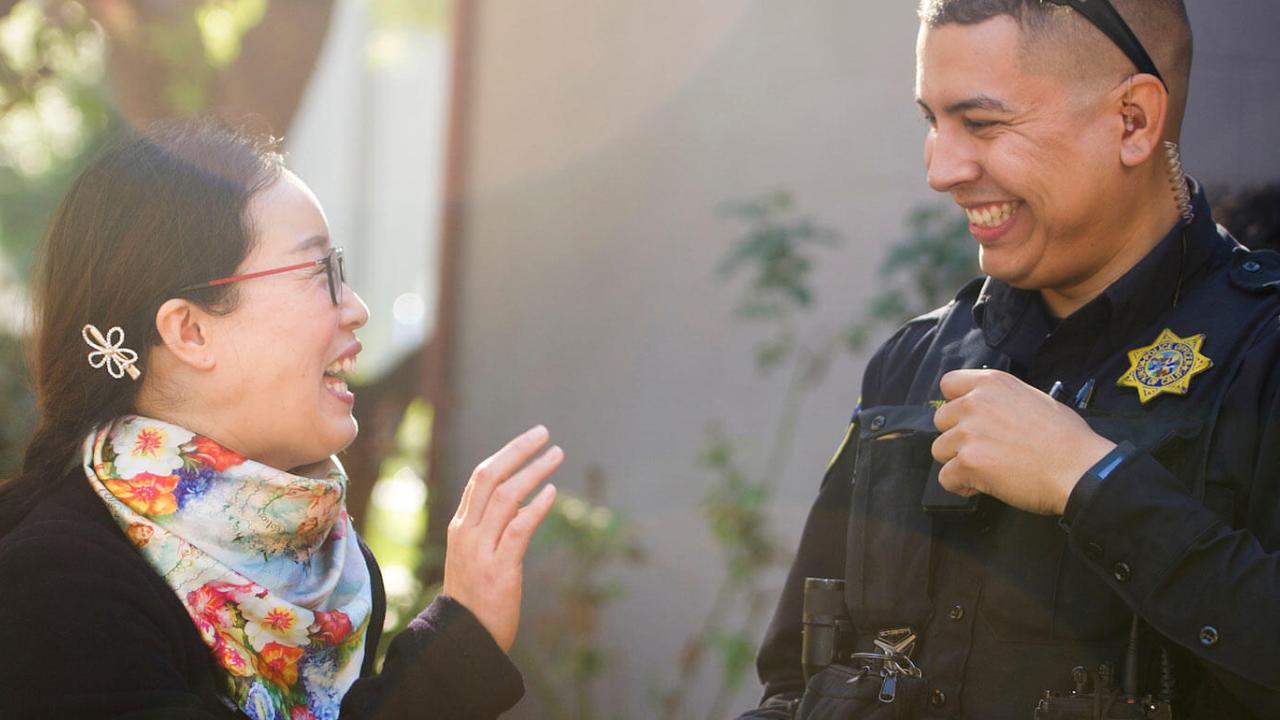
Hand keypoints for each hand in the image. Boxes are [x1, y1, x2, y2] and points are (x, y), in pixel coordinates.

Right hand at [443, 425, 561, 651]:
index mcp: (461, 526)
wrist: (463, 640)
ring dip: (533, 472)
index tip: (530, 439)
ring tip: (557, 456)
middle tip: (544, 433)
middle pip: (489, 477)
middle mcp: (467, 532)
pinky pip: (516, 529)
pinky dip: (534, 508)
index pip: (481, 478)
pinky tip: (552, 493)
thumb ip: (492, 527)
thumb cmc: (476, 599)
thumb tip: (522, 499)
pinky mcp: (498, 569)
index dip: (507, 454)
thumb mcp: (477, 555)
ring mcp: (480, 550)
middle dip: (518, 451)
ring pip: (504, 497)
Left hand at [931, 370, 1114, 515]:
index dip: (955, 403)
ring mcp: (969, 433)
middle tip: (984, 449)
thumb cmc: (1066, 438)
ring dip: (958, 462)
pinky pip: (946, 478)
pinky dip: (960, 485)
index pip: (948, 384)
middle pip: (941, 420)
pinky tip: (983, 485)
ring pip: (939, 450)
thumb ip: (1002, 401)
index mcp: (992, 383)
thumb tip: (988, 412)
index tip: (968, 419)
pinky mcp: (968, 462)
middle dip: (957, 437)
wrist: (1078, 469)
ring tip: (986, 469)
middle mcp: (975, 403)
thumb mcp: (1034, 399)